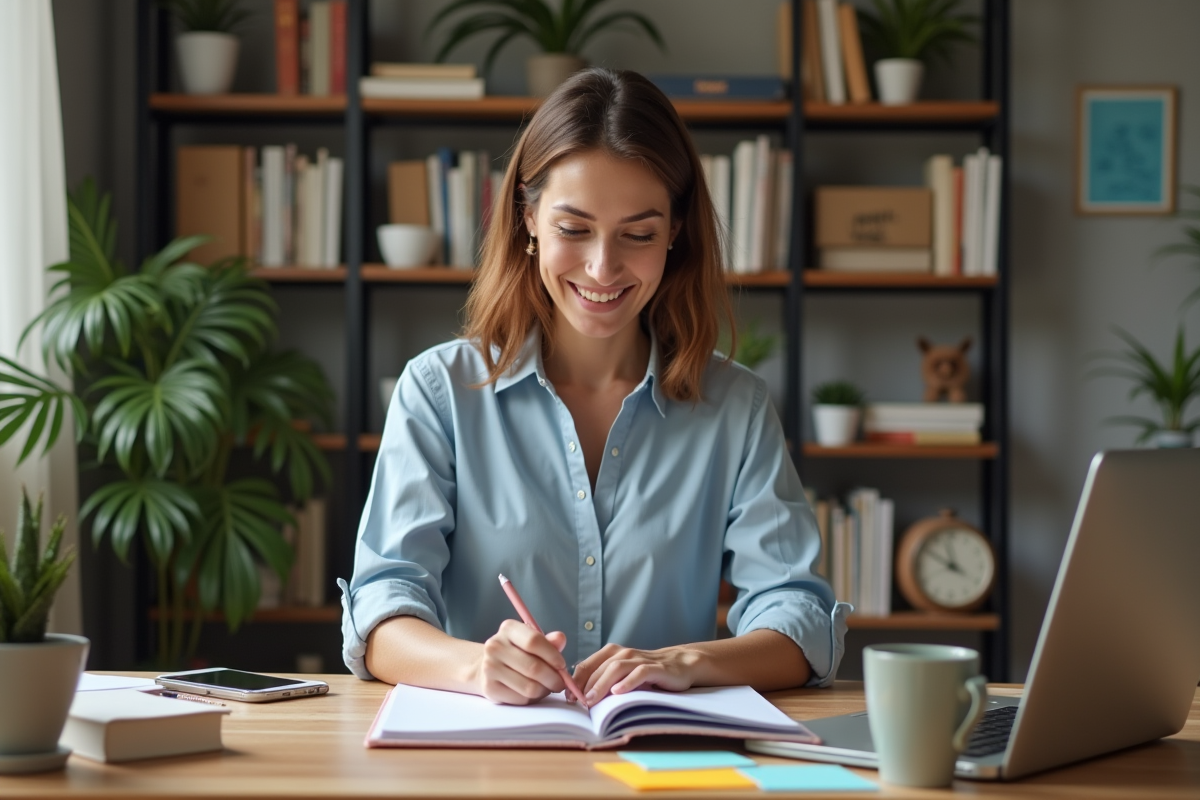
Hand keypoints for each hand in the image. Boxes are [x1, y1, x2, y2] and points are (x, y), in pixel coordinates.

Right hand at [477, 619, 569, 704]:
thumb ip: (548, 641)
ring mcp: (489, 668)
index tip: (562, 665)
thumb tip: (560, 639)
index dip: (552, 655)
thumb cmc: (517, 652)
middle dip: (553, 679)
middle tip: (560, 683)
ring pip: (529, 687)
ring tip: (547, 687)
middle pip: (533, 668)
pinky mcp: (489, 688)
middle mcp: (495, 646)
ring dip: (544, 690)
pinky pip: (521, 699)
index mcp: (508, 629)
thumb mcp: (531, 641)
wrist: (488, 665)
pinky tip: (532, 692)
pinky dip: (532, 699)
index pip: (534, 641)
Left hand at [572, 643, 700, 704]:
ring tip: (591, 700)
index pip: (586, 665)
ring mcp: (640, 659)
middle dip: (585, 686)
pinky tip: (618, 692)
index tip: (567, 698)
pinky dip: (628, 682)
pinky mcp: (656, 668)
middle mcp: (623, 653)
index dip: (575, 681)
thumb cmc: (646, 672)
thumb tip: (579, 698)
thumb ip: (603, 680)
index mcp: (611, 653)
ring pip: (615, 668)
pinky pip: (639, 673)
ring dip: (601, 685)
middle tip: (577, 703)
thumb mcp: (622, 674)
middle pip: (599, 668)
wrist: (679, 665)